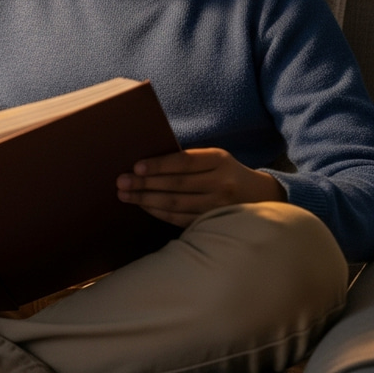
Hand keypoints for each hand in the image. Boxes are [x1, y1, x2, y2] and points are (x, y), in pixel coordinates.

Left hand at [116, 147, 285, 226]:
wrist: (263, 197)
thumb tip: (146, 163)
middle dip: (145, 183)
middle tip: (121, 182)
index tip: (136, 166)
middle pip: (176, 184)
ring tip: (125, 195)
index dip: (159, 165)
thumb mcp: (215, 158)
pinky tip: (144, 206)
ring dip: (147, 199)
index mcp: (219, 159)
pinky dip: (160, 213)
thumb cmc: (226, 172)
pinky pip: (181, 219)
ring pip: (176, 204)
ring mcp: (219, 206)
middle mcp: (221, 183)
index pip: (184, 161)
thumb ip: (189, 159)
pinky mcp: (214, 224)